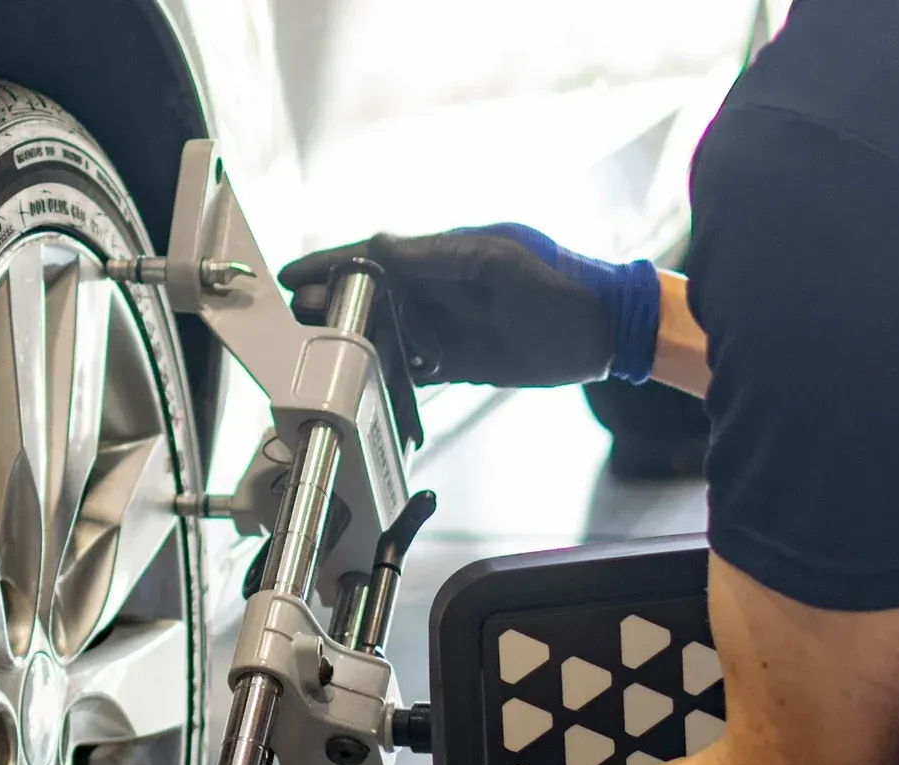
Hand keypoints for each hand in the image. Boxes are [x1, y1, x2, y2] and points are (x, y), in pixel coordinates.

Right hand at [279, 225, 659, 387]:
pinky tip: (364, 384)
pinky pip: (409, 370)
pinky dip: (386, 377)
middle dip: (334, 308)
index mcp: (443, 255)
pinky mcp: (456, 363)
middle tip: (302, 322)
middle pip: (369, 297)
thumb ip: (437, 256)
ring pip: (384, 335)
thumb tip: (379, 246)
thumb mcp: (496, 260)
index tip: (296, 277)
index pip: (373, 255)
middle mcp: (437, 290)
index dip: (331, 265)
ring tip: (325, 358)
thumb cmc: (558, 283)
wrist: (603, 330)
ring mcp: (444, 327)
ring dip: (355, 345)